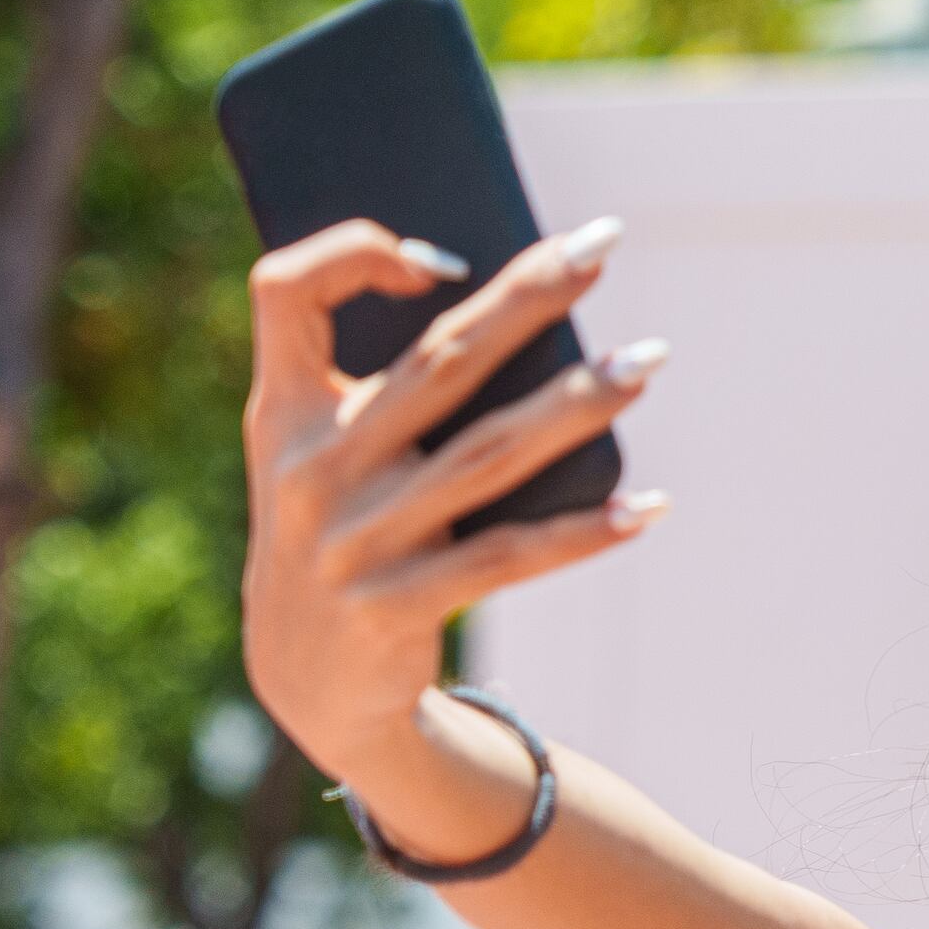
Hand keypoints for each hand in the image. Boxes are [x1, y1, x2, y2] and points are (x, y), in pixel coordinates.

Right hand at [241, 215, 665, 781]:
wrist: (307, 683)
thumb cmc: (342, 533)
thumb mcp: (324, 457)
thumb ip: (379, 391)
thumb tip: (518, 312)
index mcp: (281, 411)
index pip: (285, 292)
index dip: (350, 253)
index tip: (443, 255)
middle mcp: (311, 468)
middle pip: (436, 360)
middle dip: (527, 296)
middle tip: (603, 245)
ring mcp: (354, 540)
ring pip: (489, 452)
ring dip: (578, 403)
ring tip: (647, 361)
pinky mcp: (395, 607)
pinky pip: (507, 558)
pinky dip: (582, 531)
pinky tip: (647, 507)